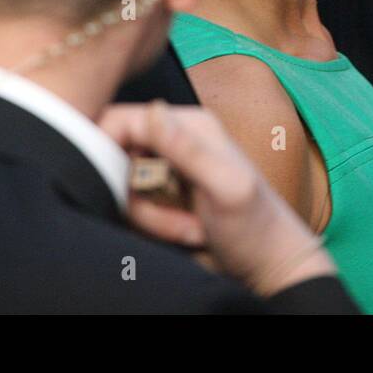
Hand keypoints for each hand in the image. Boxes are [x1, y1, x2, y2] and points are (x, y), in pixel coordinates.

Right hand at [100, 100, 335, 295]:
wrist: (267, 264)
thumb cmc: (256, 225)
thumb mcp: (225, 185)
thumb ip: (188, 148)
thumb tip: (152, 108)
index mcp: (189, 123)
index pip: (121, 119)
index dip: (105, 147)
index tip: (112, 181)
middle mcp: (174, 141)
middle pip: (116, 157)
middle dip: (136, 194)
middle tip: (172, 214)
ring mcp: (167, 171)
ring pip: (123, 187)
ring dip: (150, 216)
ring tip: (189, 227)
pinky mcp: (162, 198)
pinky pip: (134, 208)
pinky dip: (154, 226)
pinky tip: (186, 231)